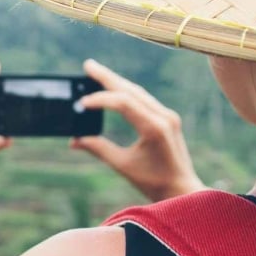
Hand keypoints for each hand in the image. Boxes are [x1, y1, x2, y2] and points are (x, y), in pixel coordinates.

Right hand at [70, 58, 205, 202]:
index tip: (82, 103)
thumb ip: (98, 148)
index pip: (124, 103)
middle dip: (108, 77)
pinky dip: (127, 93)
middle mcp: (164, 116)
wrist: (182, 189)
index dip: (101, 99)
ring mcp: (168, 115)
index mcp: (154, 128)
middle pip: (131, 89)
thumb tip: (74, 140)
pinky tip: (115, 88)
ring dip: (117, 82)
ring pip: (138, 92)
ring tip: (97, 73)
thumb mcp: (122, 165)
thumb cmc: (153, 182)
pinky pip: (145, 99)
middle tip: (88, 65)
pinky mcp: (168, 118)